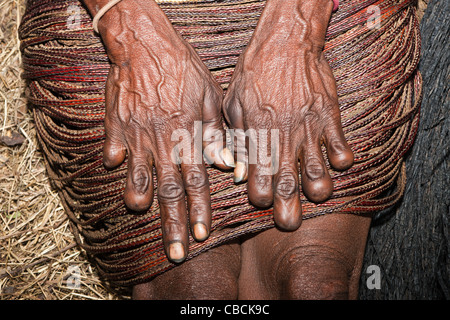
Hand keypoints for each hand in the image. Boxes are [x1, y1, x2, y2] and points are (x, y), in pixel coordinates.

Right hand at [84, 0, 231, 262]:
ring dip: (140, 197)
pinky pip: (114, 147)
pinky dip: (116, 161)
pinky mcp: (116, 123)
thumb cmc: (183, 69)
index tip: (201, 236)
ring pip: (138, 174)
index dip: (199, 211)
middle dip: (173, 223)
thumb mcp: (210, 97)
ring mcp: (136, 133)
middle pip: (168, 189)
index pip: (196, 182)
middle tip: (174, 252)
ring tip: (141, 215)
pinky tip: (117, 173)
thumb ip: (215, 133)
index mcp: (188, 136)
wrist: (146, 43)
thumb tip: (223, 165)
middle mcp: (162, 140)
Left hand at [223, 0, 353, 229]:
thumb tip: (236, 171)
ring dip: (318, 189)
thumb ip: (235, 140)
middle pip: (287, 185)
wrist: (284, 42)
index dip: (259, 198)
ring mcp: (308, 128)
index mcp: (256, 136)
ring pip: (318, 172)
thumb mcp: (233, 105)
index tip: (262, 200)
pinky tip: (337, 161)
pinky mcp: (329, 116)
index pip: (257, 182)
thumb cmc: (253, 73)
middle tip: (290, 225)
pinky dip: (342, 160)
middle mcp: (283, 137)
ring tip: (316, 195)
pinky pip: (341, 147)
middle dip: (289, 211)